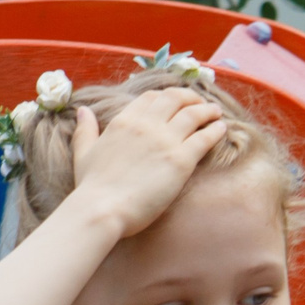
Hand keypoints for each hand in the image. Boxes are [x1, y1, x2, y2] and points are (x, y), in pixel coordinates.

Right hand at [68, 87, 229, 238]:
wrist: (103, 208)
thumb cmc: (91, 187)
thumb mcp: (84, 152)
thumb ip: (85, 130)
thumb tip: (82, 111)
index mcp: (124, 121)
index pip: (151, 98)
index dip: (167, 96)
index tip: (176, 101)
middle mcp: (146, 124)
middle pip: (175, 99)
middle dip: (190, 97)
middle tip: (201, 103)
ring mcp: (165, 140)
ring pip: (194, 114)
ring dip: (207, 110)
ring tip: (216, 113)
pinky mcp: (181, 159)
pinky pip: (205, 137)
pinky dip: (215, 129)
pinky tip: (221, 129)